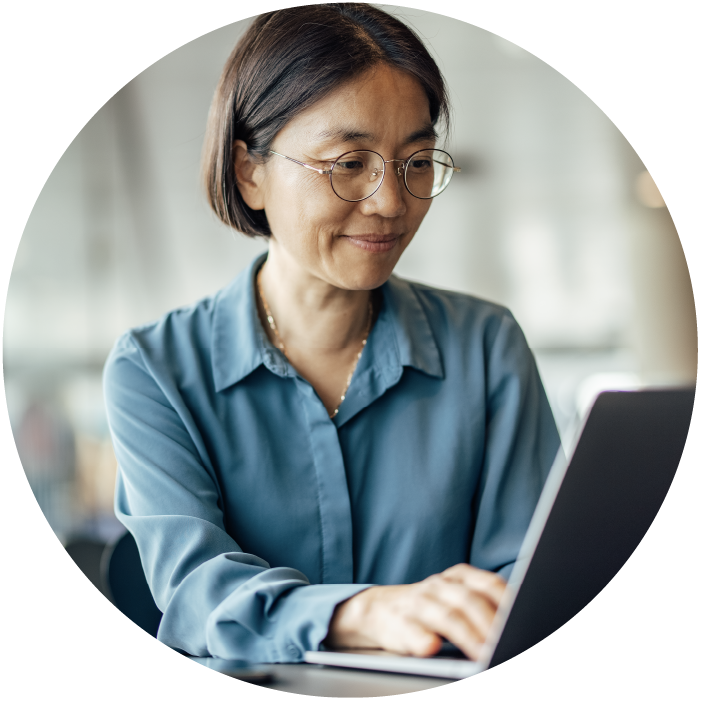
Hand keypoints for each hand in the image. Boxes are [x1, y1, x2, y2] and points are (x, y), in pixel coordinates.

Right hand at [324, 564, 506, 659]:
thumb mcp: (455, 598)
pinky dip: (422, 640)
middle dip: (490, 623)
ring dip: (467, 636)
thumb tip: (525, 624)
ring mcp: (417, 604)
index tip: (523, 620)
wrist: (377, 609)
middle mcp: (437, 587)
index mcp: (457, 578)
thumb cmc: (429, 609)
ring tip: (484, 654)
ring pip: (445, 616)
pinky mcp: (398, 625)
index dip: (506, 602)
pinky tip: (432, 647)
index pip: (488, 584)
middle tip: (507, 643)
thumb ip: (484, 605)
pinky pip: (411, 631)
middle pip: (468, 600)